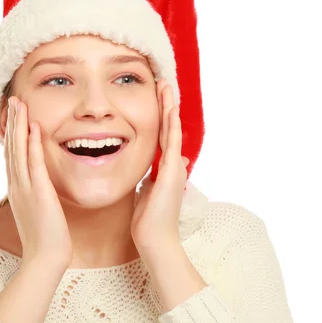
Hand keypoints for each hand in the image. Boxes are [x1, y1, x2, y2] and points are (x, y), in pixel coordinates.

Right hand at [5, 96, 72, 267]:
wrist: (45, 258)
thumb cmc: (46, 238)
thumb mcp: (37, 211)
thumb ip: (36, 196)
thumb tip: (40, 187)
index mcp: (17, 189)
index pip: (12, 155)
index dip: (12, 134)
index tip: (14, 115)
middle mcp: (17, 185)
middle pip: (11, 147)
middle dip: (12, 122)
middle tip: (13, 100)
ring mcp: (25, 188)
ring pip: (19, 150)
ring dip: (19, 125)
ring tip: (19, 104)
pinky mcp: (38, 192)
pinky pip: (34, 162)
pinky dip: (33, 143)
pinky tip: (34, 127)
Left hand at [131, 80, 188, 250]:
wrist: (154, 239)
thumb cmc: (147, 221)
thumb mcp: (147, 194)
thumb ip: (151, 180)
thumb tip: (155, 171)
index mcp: (163, 168)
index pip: (162, 136)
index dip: (160, 117)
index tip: (156, 99)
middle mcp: (171, 164)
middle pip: (169, 128)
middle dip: (166, 105)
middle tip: (164, 83)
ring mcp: (173, 167)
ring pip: (172, 129)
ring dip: (169, 107)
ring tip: (167, 86)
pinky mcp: (171, 171)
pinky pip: (171, 142)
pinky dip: (171, 123)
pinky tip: (170, 108)